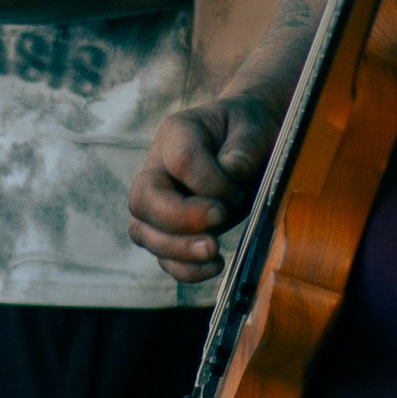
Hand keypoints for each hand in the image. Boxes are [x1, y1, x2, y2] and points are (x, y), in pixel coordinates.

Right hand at [129, 93, 281, 278]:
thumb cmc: (249, 128)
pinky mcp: (171, 228)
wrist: (247, 134)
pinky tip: (214, 266)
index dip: (212, 183)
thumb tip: (228, 193)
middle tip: (218, 225)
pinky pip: (163, 255)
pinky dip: (184, 268)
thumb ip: (240, 157)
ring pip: (144, 232)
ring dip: (177, 250)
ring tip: (214, 252)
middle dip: (178, 220)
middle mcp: (158, 167)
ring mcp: (159, 200)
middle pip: (143, 199)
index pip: (181, 162)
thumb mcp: (253, 131)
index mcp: (176, 133)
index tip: (241, 190)